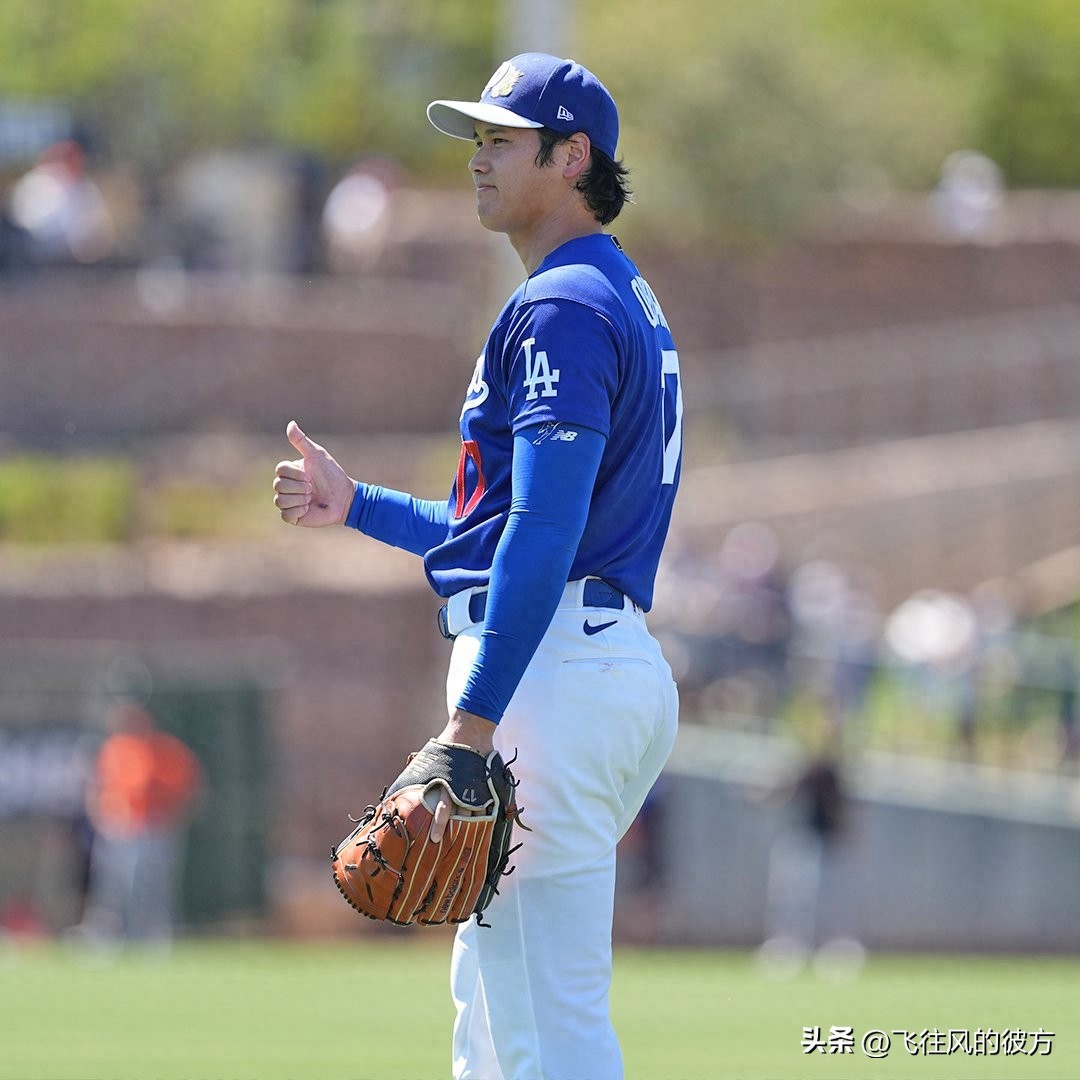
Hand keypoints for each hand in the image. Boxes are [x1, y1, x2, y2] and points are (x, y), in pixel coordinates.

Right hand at [273, 420, 354, 527]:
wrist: (344, 498)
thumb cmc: (332, 476)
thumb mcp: (317, 456)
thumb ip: (302, 441)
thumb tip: (290, 423)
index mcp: (290, 472)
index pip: (280, 469)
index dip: (295, 473)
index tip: (310, 475)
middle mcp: (286, 486)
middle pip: (278, 485)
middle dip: (299, 487)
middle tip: (312, 489)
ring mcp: (288, 501)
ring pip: (280, 500)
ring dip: (299, 499)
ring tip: (311, 498)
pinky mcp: (292, 516)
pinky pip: (285, 514)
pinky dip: (298, 510)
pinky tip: (309, 508)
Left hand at [429, 708, 497, 841]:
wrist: (469, 731)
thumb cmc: (445, 748)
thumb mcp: (427, 761)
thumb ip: (416, 777)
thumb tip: (394, 793)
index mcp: (446, 782)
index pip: (443, 809)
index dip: (439, 825)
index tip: (435, 839)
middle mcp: (462, 787)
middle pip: (462, 816)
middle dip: (458, 832)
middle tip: (453, 848)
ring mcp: (477, 787)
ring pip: (477, 813)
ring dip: (473, 827)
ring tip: (469, 842)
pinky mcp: (487, 785)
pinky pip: (488, 805)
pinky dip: (485, 817)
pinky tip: (483, 827)